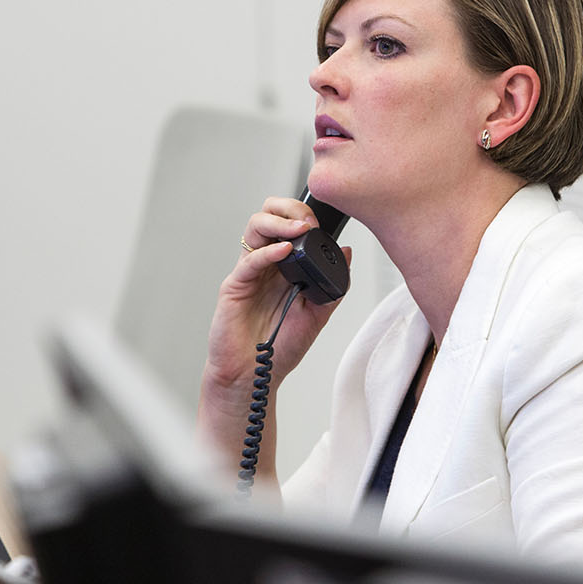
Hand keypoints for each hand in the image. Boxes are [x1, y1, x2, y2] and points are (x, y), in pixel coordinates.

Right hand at [202, 196, 351, 398]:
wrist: (254, 375)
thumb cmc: (279, 348)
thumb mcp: (317, 315)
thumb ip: (332, 285)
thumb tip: (347, 253)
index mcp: (285, 266)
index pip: (289, 223)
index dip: (304, 215)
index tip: (323, 223)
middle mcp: (266, 264)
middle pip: (269, 215)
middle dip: (290, 208)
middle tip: (309, 221)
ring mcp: (250, 272)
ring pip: (255, 228)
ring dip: (279, 222)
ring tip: (299, 229)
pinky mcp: (235, 286)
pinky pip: (249, 261)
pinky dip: (268, 252)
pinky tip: (284, 252)